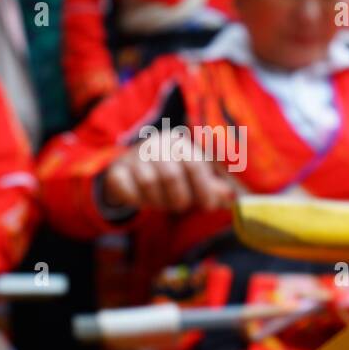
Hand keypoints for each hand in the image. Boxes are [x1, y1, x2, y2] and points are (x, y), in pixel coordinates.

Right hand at [102, 136, 235, 213]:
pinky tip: (142, 200)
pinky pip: (127, 189)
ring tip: (162, 202)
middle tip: (181, 206)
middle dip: (180, 198)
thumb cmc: (169, 175)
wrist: (130, 171)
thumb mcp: (192, 180)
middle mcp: (155, 145)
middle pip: (172, 176)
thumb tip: (232, 199)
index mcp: (179, 143)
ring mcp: (134, 157)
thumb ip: (211, 189)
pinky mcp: (116, 171)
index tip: (209, 206)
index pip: (194, 165)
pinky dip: (137, 201)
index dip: (204, 188)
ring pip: (149, 184)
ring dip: (159, 201)